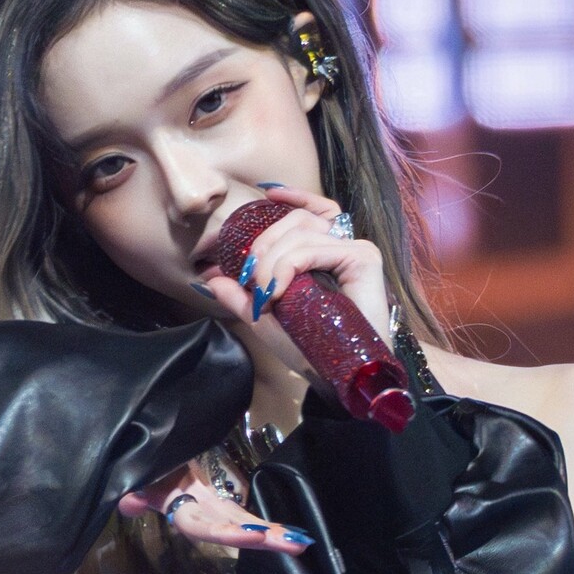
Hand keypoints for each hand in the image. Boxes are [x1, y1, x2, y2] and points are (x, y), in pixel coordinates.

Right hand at [117, 461, 313, 555]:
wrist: (158, 469)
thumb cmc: (151, 474)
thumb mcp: (142, 481)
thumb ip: (136, 496)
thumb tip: (126, 503)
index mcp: (186, 512)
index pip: (205, 526)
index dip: (226, 532)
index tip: (251, 535)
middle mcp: (206, 517)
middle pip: (236, 531)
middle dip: (263, 539)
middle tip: (294, 544)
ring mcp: (219, 514)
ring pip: (248, 527)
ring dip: (274, 536)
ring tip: (301, 542)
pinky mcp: (228, 508)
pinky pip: (251, 519)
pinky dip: (272, 527)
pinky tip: (295, 534)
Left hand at [203, 184, 391, 339]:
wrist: (337, 378)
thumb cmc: (309, 349)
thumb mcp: (265, 318)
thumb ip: (240, 295)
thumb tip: (211, 277)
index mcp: (325, 255)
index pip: (313, 211)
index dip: (293, 196)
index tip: (266, 195)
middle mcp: (342, 247)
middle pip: (297, 220)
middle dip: (263, 246)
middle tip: (250, 282)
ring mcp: (355, 250)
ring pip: (302, 232)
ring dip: (272, 262)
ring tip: (265, 295)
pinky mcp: (363, 258)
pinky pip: (316, 247)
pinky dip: (289, 265)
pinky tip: (278, 290)